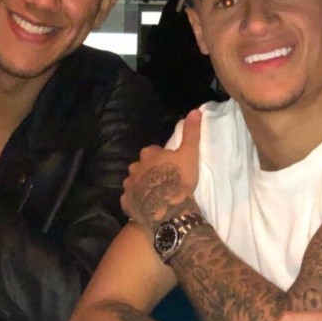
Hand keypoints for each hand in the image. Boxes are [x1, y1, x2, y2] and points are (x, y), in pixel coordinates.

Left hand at [121, 108, 201, 226]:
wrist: (168, 209)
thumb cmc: (179, 179)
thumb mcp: (189, 154)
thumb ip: (191, 133)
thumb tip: (195, 110)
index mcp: (148, 155)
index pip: (153, 152)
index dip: (161, 158)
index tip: (170, 165)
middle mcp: (134, 168)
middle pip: (141, 167)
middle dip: (148, 171)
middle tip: (162, 181)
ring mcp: (129, 186)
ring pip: (133, 182)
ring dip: (141, 186)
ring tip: (154, 194)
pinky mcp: (126, 203)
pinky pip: (129, 200)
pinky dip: (134, 202)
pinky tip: (144, 207)